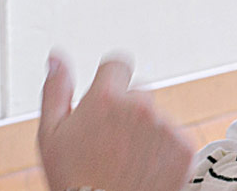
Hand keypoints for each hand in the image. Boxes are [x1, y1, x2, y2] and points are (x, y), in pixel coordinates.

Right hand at [38, 52, 194, 190]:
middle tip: (110, 144)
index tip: (106, 103)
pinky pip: (175, 138)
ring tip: (125, 161)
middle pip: (138, 95)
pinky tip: (144, 168)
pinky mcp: (184, 147)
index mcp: (106, 98)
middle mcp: (141, 106)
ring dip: (146, 133)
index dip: (110, 82)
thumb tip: (56, 57)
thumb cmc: (73, 180)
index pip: (117, 65)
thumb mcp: (51, 134)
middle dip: (127, 112)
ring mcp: (166, 126)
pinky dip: (164, 151)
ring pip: (157, 119)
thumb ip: (56, 89)